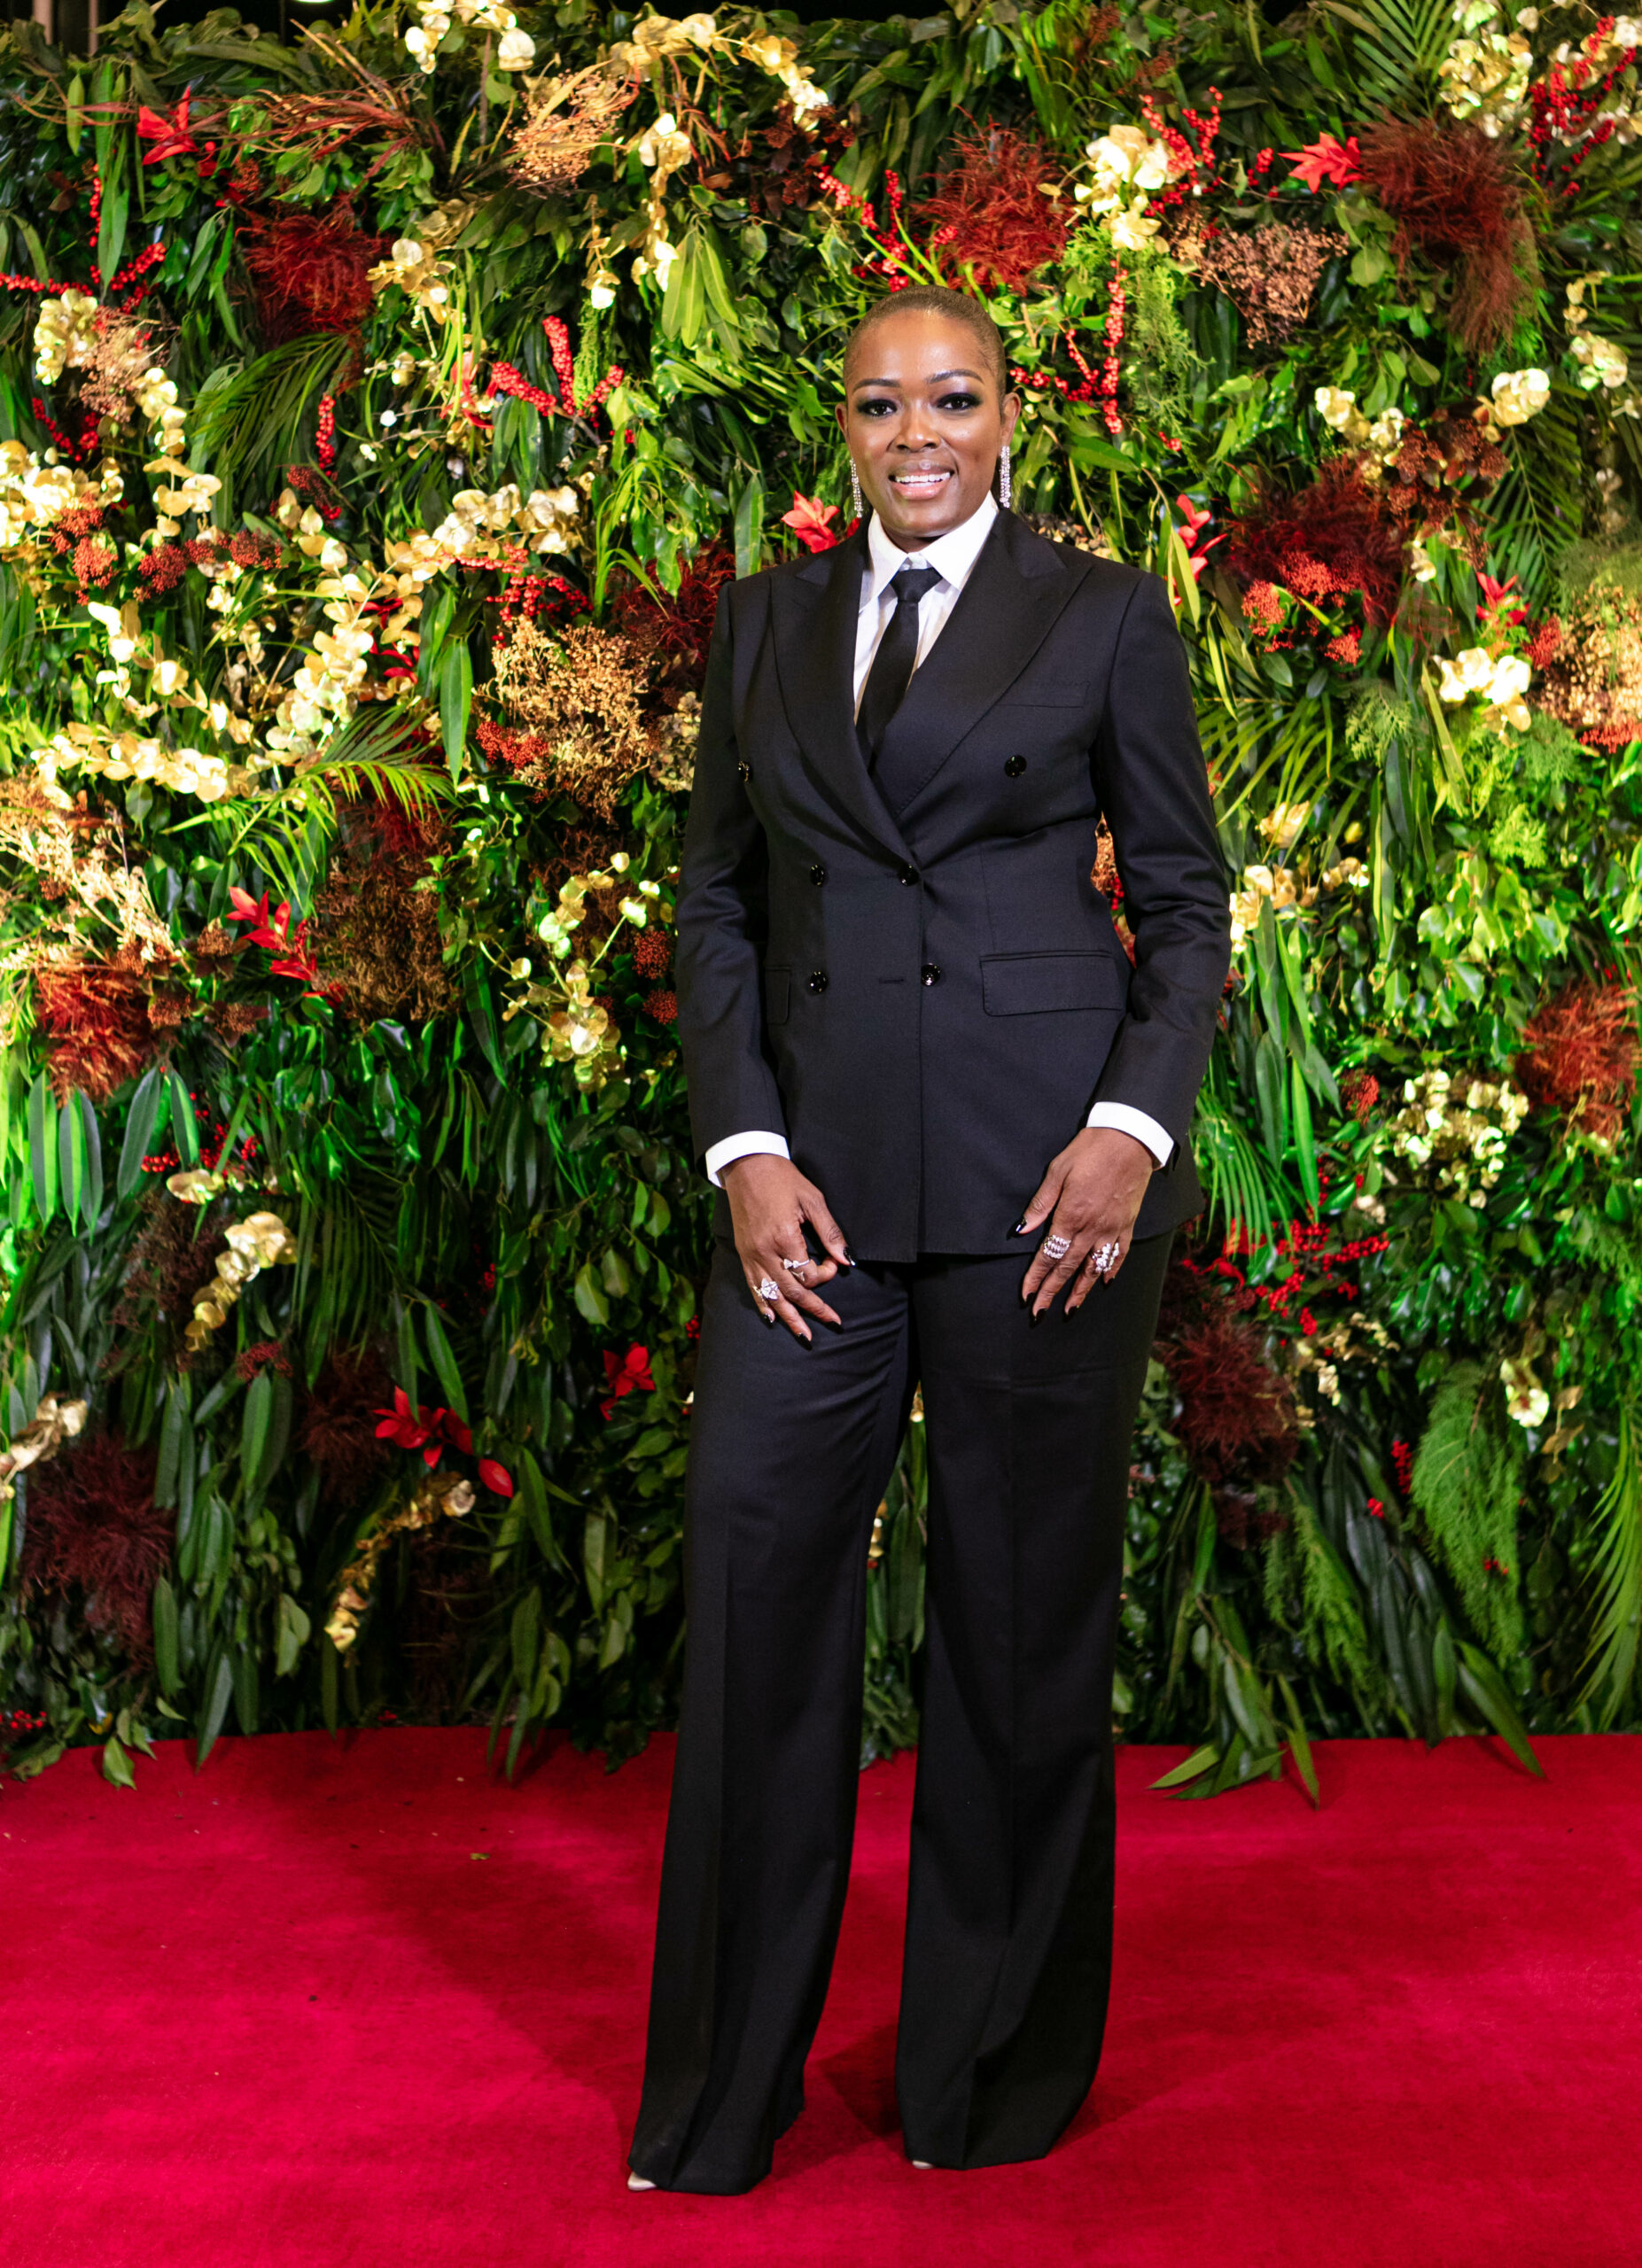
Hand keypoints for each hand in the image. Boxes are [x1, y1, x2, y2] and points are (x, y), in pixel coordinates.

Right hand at [721, 1154, 850, 1341]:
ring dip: (789, 1318)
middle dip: (814, 1308)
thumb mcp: (813, 1199)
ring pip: (771, 1296)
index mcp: (784, 1237)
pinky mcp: (743, 1254)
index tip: (834, 1261)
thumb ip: (830, 1231)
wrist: (746, 1165)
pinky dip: (763, 1304)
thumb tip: (847, 1259)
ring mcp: (751, 1255)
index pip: (808, 1273)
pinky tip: (771, 1318)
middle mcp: (765, 1251)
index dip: (826, 1274)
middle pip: (791, 1291)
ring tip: (805, 1336)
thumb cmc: (782, 1178)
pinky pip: (753, 1286)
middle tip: (833, 1321)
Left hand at [1016, 1126, 1154, 1314]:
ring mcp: (1112, 1228)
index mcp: (1070, 1216)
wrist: (1130, 1139)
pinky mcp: (1128, 1223)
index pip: (1048, 1255)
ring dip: (1080, 1290)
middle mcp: (1091, 1228)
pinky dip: (1110, 1270)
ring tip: (1070, 1308)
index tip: (1026, 1295)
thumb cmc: (1090, 1150)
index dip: (1035, 1276)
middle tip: (1041, 1313)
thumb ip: (1040, 1204)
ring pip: (1093, 1267)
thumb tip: (1021, 1230)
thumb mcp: (1057, 1172)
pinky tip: (1103, 1282)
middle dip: (1052, 1291)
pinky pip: (1119, 1253)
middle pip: (1068, 1267)